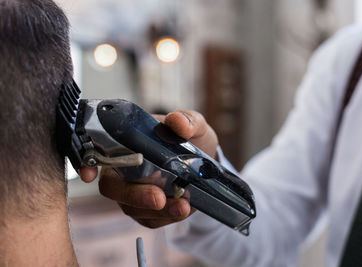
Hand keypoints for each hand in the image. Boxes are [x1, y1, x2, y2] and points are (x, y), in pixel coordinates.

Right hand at [79, 110, 217, 227]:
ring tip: (183, 206)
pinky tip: (183, 209)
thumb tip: (177, 121)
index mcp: (127, 145)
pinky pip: (151, 220)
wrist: (207, 163)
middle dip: (133, 196)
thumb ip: (187, 121)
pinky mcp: (149, 211)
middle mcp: (124, 171)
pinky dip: (167, 218)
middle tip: (158, 198)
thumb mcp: (194, 125)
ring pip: (132, 208)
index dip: (87, 164)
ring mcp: (134, 193)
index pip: (97, 154)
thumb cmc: (191, 140)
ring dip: (156, 211)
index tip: (89, 174)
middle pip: (112, 188)